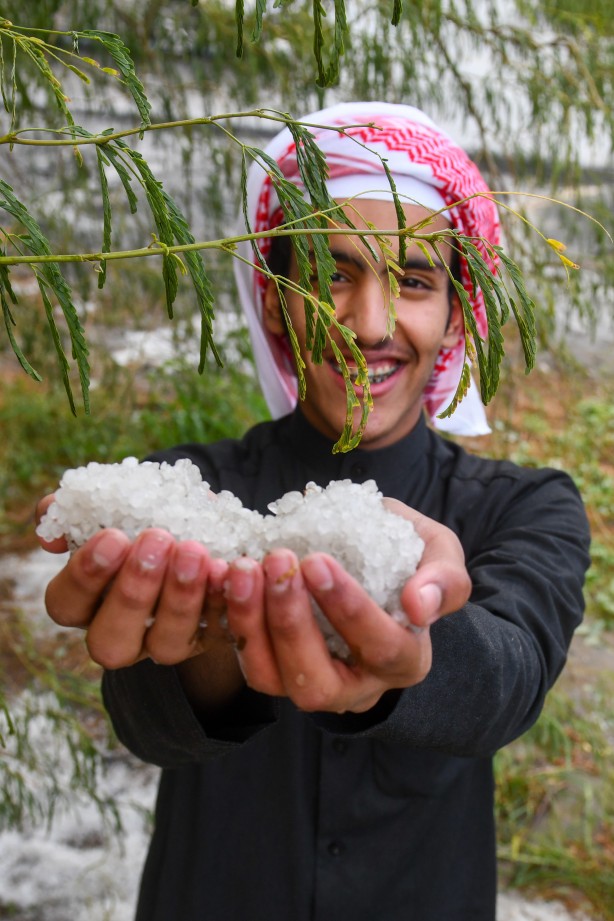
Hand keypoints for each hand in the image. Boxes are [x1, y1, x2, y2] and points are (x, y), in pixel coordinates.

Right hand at [36, 495, 229, 670]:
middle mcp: (121, 633)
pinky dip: (221, 600)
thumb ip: (79, 507)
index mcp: (86, 602)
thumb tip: (50, 518)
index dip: (85, 575)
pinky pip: (217, 632)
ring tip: (195, 551)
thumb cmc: (147, 515)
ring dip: (180, 597)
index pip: (66, 604)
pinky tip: (226, 567)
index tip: (113, 535)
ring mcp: (165, 643)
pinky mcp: (210, 640)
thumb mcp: (116, 504)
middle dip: (132, 592)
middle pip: (109, 640)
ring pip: (165, 645)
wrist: (204, 525)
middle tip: (157, 541)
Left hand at [224, 503, 469, 713]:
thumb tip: (418, 604)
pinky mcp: (277, 671)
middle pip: (318, 682)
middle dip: (292, 622)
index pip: (380, 647)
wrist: (377, 566)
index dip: (348, 609)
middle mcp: (359, 687)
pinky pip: (248, 662)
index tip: (318, 560)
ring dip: (252, 624)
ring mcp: (313, 685)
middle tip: (277, 561)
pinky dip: (232, 622)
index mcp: (404, 660)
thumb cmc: (410, 561)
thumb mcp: (441, 556)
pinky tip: (226, 577)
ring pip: (274, 680)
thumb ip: (444, 578)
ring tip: (243, 568)